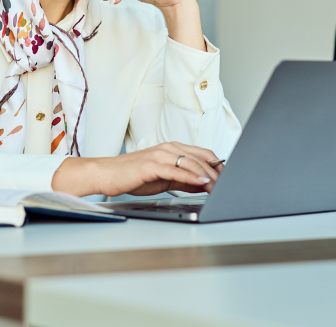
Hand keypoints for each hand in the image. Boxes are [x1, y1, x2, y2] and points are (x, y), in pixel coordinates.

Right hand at [51, 142, 223, 197]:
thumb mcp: (163, 178)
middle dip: (218, 172)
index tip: (229, 178)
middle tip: (229, 185)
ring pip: (191, 162)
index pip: (203, 153)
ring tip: (220, 186)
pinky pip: (175, 170)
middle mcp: (168, 148)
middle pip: (201, 157)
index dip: (218, 166)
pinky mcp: (151, 165)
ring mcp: (160, 155)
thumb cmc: (132, 176)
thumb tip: (203, 184)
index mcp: (172, 148)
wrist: (106, 175)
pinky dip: (190, 175)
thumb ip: (183, 179)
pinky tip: (201, 181)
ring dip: (208, 175)